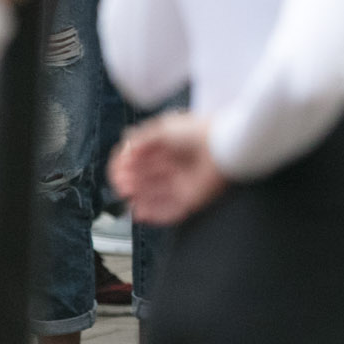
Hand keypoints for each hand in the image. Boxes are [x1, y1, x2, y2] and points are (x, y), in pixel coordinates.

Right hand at [111, 112, 225, 224]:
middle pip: (146, 180)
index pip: (142, 161)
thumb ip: (141, 138)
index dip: (126, 166)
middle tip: (122, 186)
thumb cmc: (197, 132)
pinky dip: (155, 215)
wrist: (225, 146)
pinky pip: (171, 212)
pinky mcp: (192, 200)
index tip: (118, 170)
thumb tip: (126, 148)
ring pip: (155, 197)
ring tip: (128, 200)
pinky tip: (140, 214)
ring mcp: (183, 184)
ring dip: (139, 200)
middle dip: (130, 183)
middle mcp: (175, 166)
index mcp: (169, 148)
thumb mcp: (163, 128)